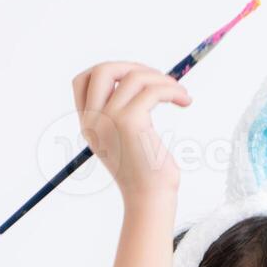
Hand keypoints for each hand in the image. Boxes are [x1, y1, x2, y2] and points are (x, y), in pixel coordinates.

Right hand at [72, 61, 190, 202]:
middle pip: (103, 70)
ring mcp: (109, 120)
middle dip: (134, 67)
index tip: (136, 79)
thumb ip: (123, 112)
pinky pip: (153, 91)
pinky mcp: (130, 122)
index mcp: (89, 124)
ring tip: (179, 94)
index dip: (109, 71)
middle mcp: (94, 120)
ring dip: (162, 80)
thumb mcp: (125, 139)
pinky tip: (184, 101)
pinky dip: (172, 90)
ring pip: (135, 77)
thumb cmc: (146, 172)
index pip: (82, 81)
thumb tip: (143, 78)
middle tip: (159, 81)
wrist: (149, 199)